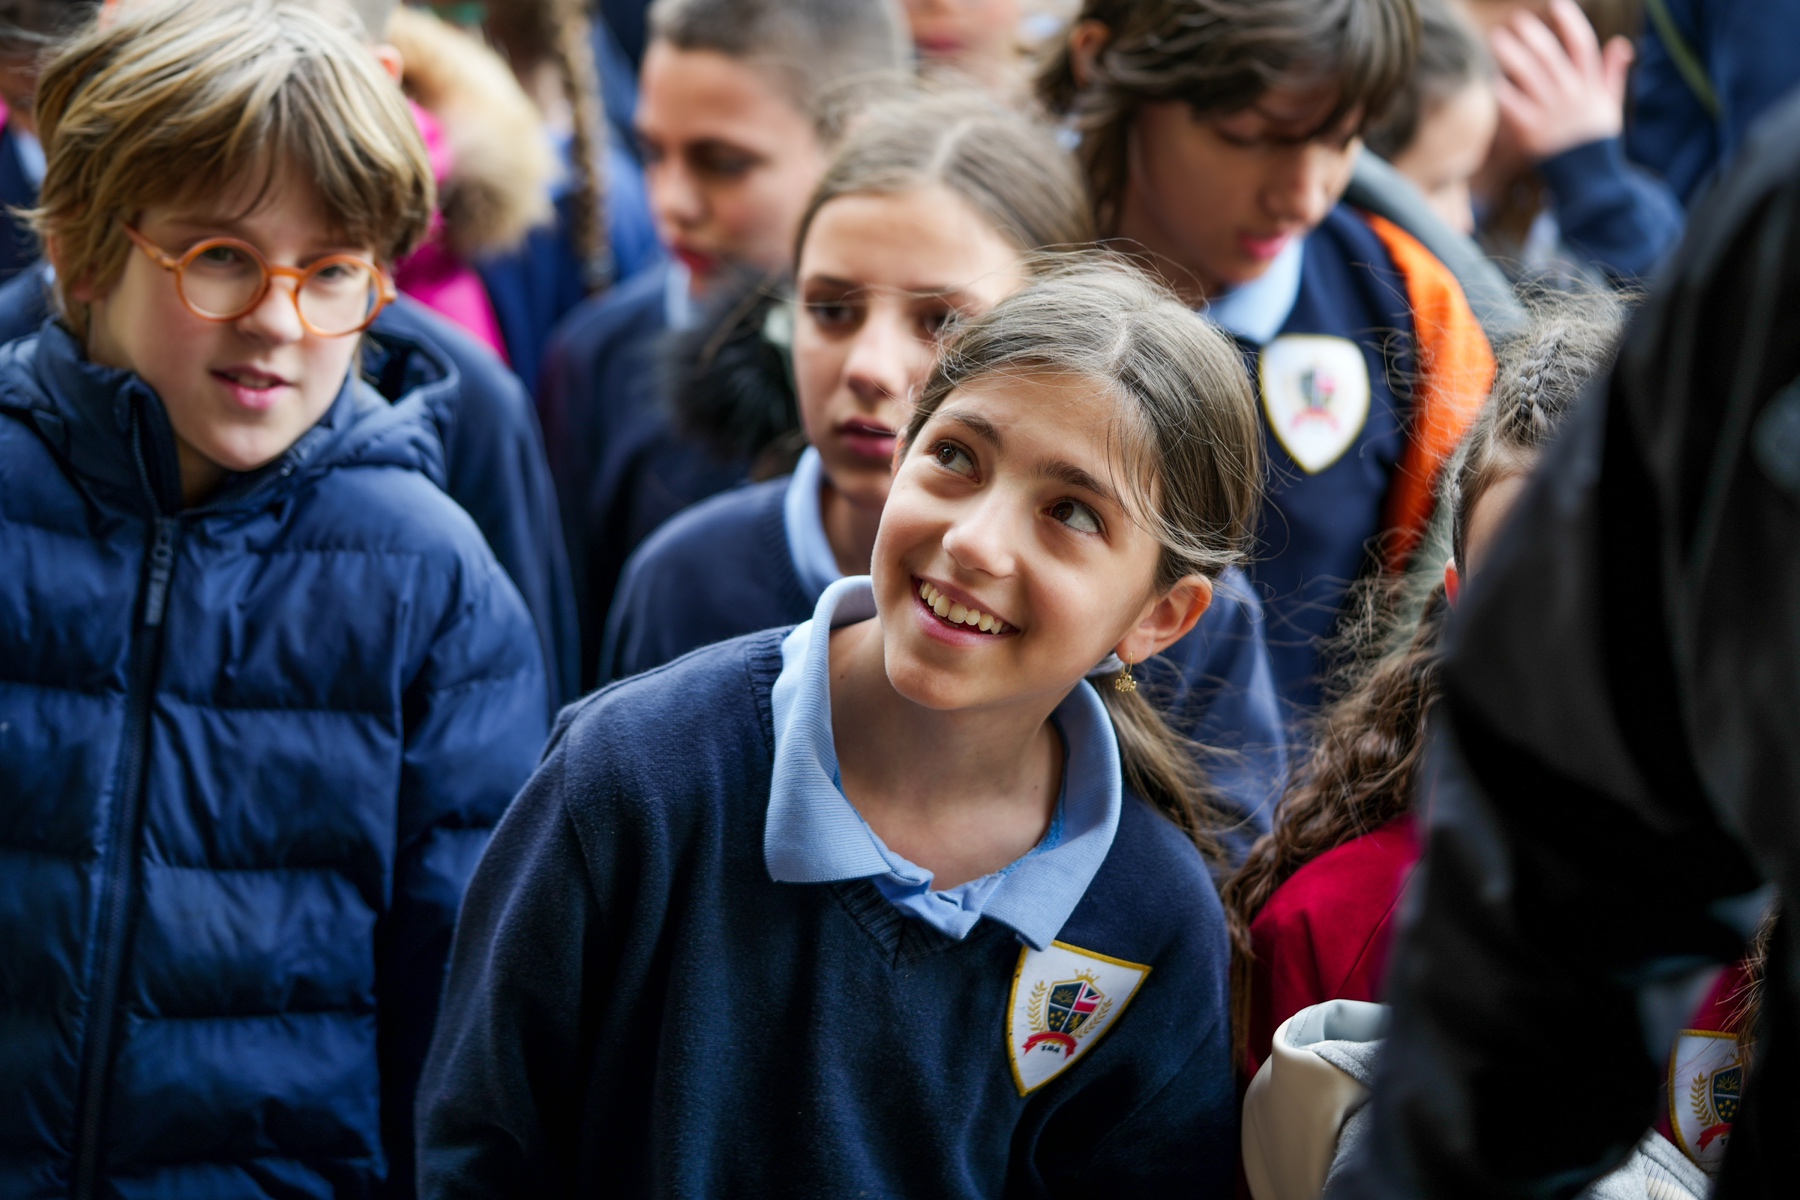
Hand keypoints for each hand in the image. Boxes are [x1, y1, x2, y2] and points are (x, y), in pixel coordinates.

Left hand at [1489, 0, 1631, 159]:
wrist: (1589, 180)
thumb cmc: (1596, 140)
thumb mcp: (1611, 105)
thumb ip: (1613, 73)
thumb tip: (1621, 44)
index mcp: (1591, 85)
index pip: (1582, 44)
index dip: (1569, 21)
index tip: (1555, 3)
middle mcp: (1571, 95)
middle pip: (1550, 55)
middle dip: (1532, 34)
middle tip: (1514, 19)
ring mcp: (1551, 113)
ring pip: (1529, 75)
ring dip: (1511, 53)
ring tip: (1496, 38)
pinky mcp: (1533, 132)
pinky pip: (1514, 106)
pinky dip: (1503, 91)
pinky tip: (1492, 78)